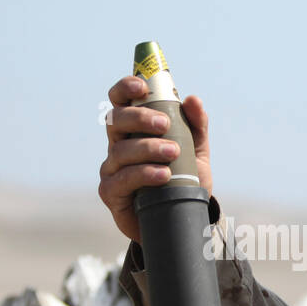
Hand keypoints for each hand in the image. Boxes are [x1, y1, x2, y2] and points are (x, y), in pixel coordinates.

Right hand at [99, 75, 212, 243]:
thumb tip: (193, 100)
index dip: (125, 89)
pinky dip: (144, 174)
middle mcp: (117, 145)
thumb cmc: (182, 179)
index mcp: (133, 129)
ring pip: (121, 151)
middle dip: (139, 118)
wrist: (180, 218)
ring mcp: (111, 169)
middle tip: (165, 124)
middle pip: (115, 121)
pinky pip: (122, 179)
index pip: (120, 101)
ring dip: (147, 148)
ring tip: (172, 153)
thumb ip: (196, 126)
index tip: (143, 87)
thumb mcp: (195, 151)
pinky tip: (162, 174)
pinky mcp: (111, 192)